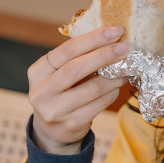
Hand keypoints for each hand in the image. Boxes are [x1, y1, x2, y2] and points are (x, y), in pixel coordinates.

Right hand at [27, 25, 128, 153]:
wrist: (51, 131)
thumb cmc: (60, 94)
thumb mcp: (57, 75)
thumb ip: (75, 59)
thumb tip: (110, 40)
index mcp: (38, 71)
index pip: (67, 50)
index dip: (93, 39)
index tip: (115, 31)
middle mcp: (42, 91)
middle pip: (77, 68)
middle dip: (105, 55)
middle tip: (125, 47)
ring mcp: (55, 110)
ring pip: (92, 89)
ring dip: (113, 77)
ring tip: (125, 70)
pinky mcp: (71, 124)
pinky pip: (98, 105)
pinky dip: (111, 93)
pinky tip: (117, 87)